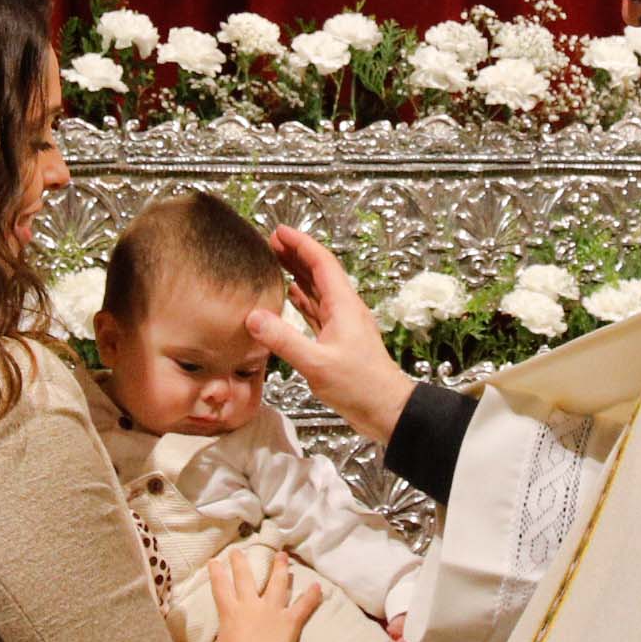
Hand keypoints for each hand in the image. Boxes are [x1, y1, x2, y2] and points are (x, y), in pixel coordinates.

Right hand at [180, 547, 322, 641]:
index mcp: (231, 612)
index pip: (221, 587)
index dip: (217, 573)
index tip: (215, 561)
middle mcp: (251, 605)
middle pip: (245, 578)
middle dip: (241, 562)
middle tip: (239, 550)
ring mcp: (272, 610)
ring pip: (276, 584)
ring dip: (279, 568)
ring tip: (282, 555)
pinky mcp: (290, 620)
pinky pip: (303, 606)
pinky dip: (311, 597)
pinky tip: (318, 586)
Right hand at [245, 227, 414, 446]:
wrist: (386, 410)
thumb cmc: (360, 386)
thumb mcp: (317, 363)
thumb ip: (284, 340)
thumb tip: (253, 317)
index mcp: (344, 306)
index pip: (321, 263)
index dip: (301, 244)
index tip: (279, 231)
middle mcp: (344, 310)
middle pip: (319, 272)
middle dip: (296, 254)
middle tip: (271, 242)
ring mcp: (342, 325)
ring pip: (317, 291)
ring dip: (298, 274)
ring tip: (276, 262)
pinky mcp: (338, 341)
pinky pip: (317, 312)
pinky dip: (302, 300)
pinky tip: (290, 297)